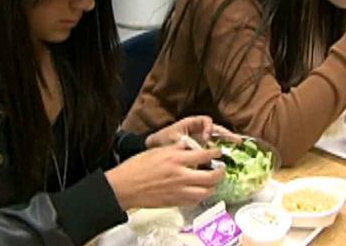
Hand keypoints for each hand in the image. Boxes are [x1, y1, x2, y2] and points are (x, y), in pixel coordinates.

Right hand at [105, 142, 224, 209]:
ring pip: (206, 192)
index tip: (218, 152)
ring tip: (213, 182)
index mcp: (176, 159)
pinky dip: (200, 196)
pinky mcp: (175, 202)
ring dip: (213, 187)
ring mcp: (179, 191)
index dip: (215, 153)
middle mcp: (180, 176)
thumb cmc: (137, 167)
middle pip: (211, 177)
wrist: (124, 187)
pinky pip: (194, 201)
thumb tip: (190, 144)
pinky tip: (199, 192)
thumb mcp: (158, 150)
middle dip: (220, 173)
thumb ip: (176, 148)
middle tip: (221, 169)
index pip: (204, 155)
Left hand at [145, 116, 241, 148]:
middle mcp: (199, 128)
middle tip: (237, 141)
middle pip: (217, 129)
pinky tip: (228, 157)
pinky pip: (214, 146)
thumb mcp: (171, 141)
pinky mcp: (202, 146)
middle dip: (227, 134)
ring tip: (238, 145)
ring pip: (218, 137)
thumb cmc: (162, 140)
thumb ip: (183, 145)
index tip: (207, 138)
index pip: (205, 121)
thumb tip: (193, 151)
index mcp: (191, 123)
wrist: (155, 145)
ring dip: (228, 141)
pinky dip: (221, 150)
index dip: (209, 128)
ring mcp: (201, 136)